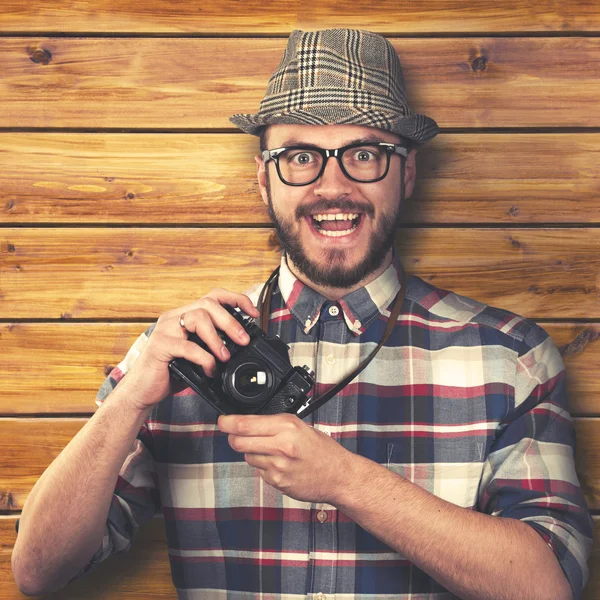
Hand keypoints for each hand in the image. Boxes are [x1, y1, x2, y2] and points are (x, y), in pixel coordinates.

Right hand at [118, 289, 258, 411]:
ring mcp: (165, 330)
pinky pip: (188, 346)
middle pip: (208, 303)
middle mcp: (174, 317)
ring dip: (217, 338)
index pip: (213, 295)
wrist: (142, 391)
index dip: (236, 300)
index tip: (253, 313)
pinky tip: (209, 370)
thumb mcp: (196, 353)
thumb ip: (213, 343)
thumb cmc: (171, 372)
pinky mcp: (160, 346)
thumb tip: (242, 342)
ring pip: (198, 318)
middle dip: (230, 321)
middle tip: (243, 340)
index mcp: (184, 315)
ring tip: (225, 356)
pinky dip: (204, 358)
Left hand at [218, 413, 353, 503]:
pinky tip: (279, 464)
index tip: (222, 421)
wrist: (338, 476)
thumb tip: (249, 422)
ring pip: (247, 456)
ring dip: (252, 452)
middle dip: (234, 437)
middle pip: (239, 441)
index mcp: (287, 427)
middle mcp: (281, 446)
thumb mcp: (301, 426)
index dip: (228, 422)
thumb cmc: (323, 450)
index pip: (245, 424)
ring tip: (271, 450)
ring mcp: (277, 466)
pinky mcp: (276, 482)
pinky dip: (263, 466)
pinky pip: (259, 471)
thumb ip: (275, 423)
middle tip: (237, 434)